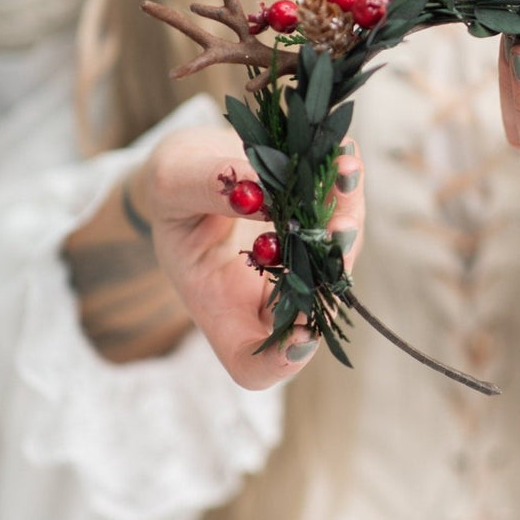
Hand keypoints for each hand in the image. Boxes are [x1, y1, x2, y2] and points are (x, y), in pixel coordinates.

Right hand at [131, 127, 364, 389]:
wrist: (195, 167)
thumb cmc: (172, 191)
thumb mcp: (172, 186)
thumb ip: (207, 188)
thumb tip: (258, 190)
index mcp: (218, 305)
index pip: (251, 363)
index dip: (280, 361)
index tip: (301, 334)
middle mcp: (266, 295)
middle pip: (312, 306)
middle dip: (332, 266)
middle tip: (341, 229)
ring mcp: (299, 264)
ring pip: (336, 257)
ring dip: (348, 218)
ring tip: (346, 174)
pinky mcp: (319, 229)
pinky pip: (341, 217)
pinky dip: (346, 189)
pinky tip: (345, 155)